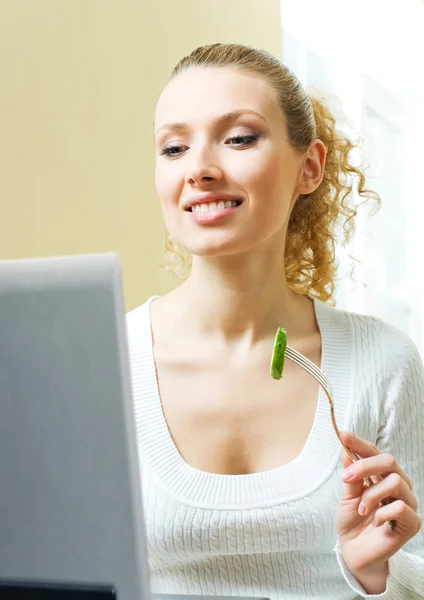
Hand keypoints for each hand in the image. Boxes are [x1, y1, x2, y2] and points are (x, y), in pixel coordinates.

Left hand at [334, 432, 421, 591]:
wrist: (354, 552)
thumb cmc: (352, 522)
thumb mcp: (346, 496)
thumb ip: (351, 476)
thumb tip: (346, 451)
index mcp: (382, 475)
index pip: (375, 452)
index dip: (360, 443)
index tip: (342, 436)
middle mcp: (398, 485)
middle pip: (388, 461)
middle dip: (365, 466)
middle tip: (346, 478)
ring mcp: (407, 503)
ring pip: (395, 482)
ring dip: (371, 495)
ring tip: (362, 509)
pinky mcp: (412, 523)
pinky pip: (401, 507)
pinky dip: (382, 513)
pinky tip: (375, 522)